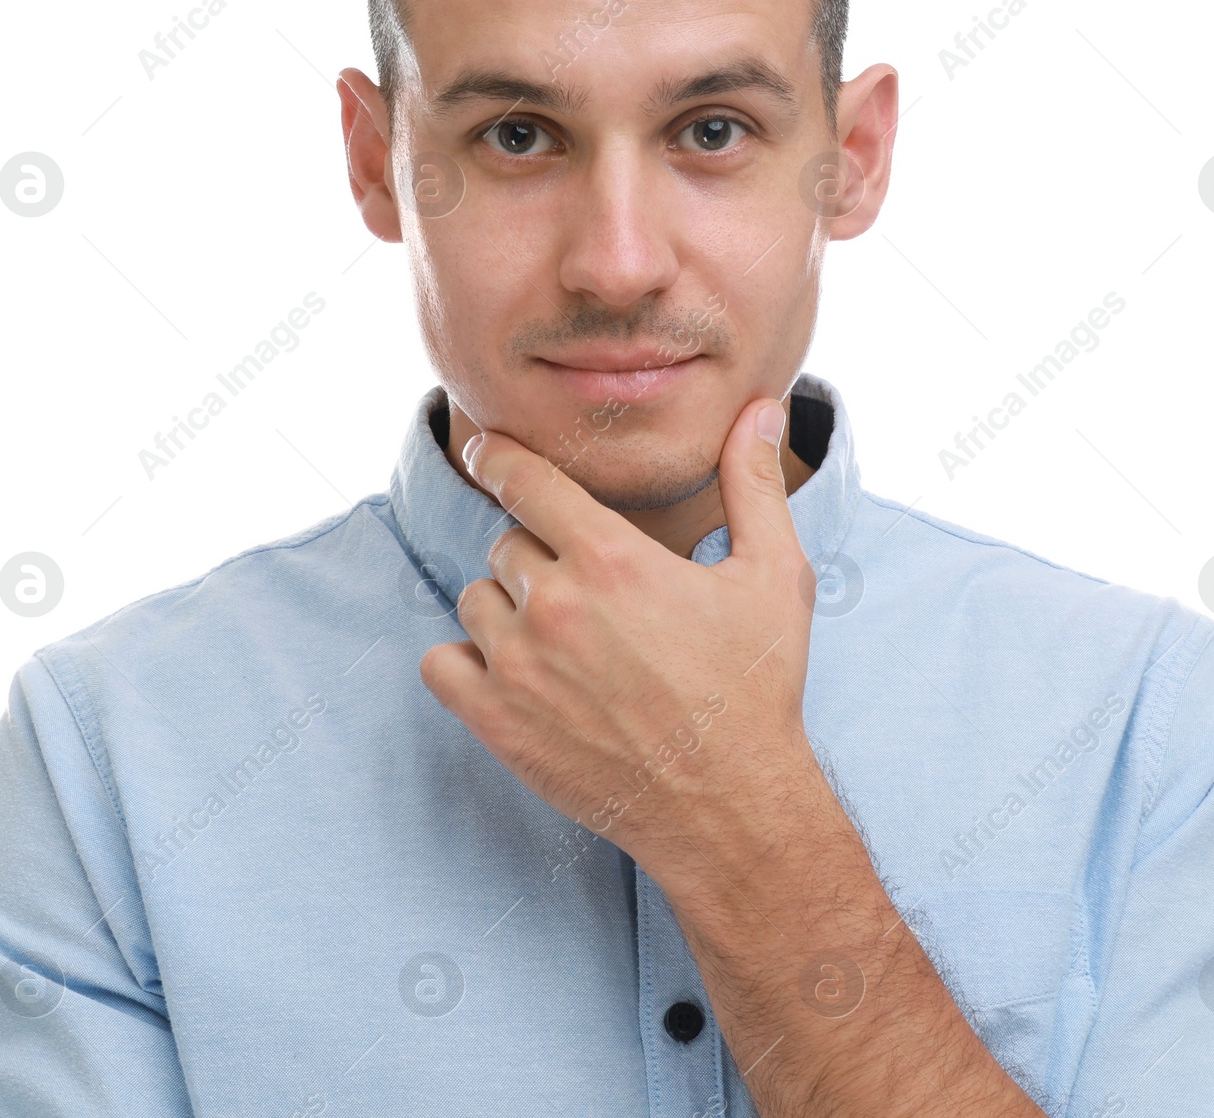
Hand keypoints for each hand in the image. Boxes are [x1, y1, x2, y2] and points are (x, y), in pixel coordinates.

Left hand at [419, 396, 815, 880]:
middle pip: (508, 545)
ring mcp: (517, 666)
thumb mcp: (773, 576)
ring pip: (476, 601)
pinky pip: (439, 663)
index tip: (486, 448)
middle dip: (541, 559)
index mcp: (612, 558)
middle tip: (591, 597)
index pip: (525, 479)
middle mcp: (555, 604)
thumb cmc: (755, 689)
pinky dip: (466, 662)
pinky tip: (511, 674)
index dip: (500, 456)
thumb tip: (762, 409)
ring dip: (507, 611)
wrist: (729, 805)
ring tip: (562, 643)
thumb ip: (755, 483)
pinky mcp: (496, 722)